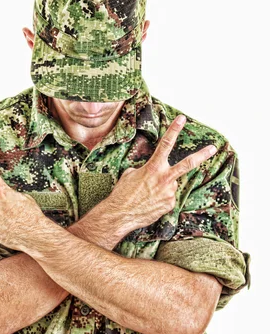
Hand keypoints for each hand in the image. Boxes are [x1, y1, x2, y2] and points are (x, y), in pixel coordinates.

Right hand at [109, 114, 217, 231]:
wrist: (121, 214)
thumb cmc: (122, 193)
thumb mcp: (130, 174)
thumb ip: (144, 169)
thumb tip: (152, 172)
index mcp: (153, 167)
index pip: (166, 144)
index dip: (174, 130)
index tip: (182, 119)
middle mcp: (165, 178)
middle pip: (188, 163)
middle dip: (202, 155)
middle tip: (213, 148)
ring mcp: (169, 192)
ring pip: (171, 184)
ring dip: (162, 186)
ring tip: (147, 194)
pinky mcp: (170, 204)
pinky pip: (168, 197)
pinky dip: (160, 198)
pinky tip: (149, 202)